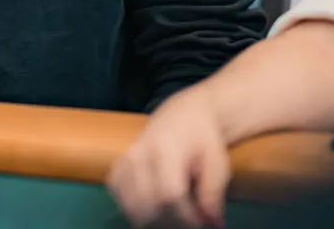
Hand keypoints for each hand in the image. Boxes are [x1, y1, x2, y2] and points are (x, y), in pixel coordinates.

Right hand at [107, 88, 230, 227]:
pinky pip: (119, 197)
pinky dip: (134, 208)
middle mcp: (138, 154)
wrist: (184, 114)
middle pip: (149, 203)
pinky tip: (152, 207)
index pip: (169, 194)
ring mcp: (124, 160)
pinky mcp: (117, 167)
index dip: (185, 217)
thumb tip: (212, 223)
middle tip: (189, 220)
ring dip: (153, 219)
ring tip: (173, 215)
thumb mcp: (216, 162)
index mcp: (165, 148)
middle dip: (171, 221)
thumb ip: (212, 193)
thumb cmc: (203, 138)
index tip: (201, 222)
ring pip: (131, 205)